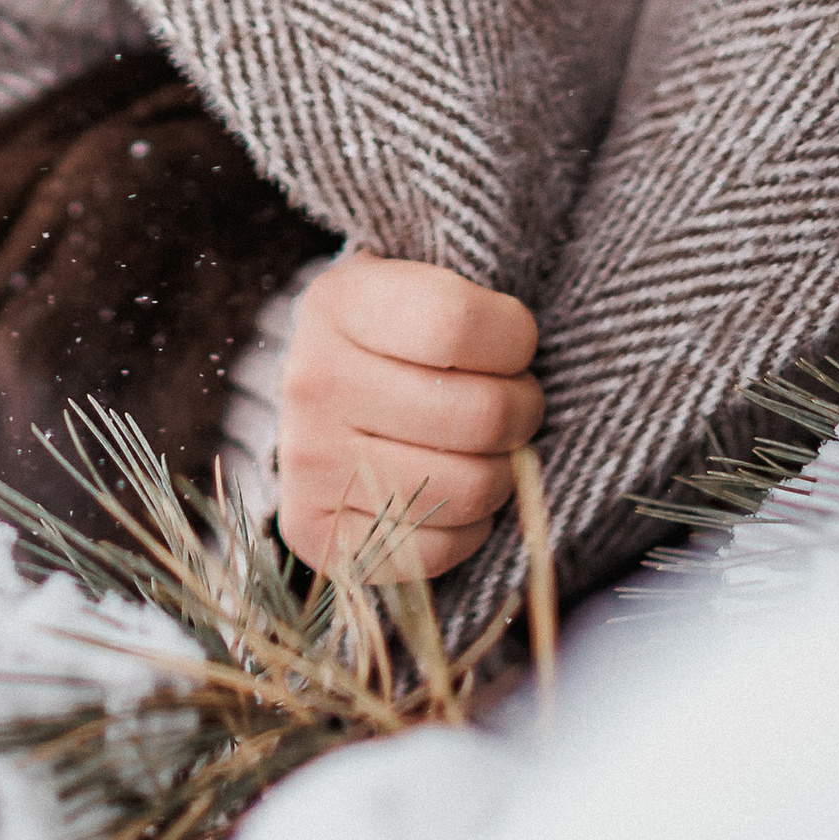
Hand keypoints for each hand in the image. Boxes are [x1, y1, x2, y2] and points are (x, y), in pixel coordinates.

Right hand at [274, 254, 541, 580]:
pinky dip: (467, 530)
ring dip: (504, 474)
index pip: (458, 323)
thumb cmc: (394, 337)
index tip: (517, 343)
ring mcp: (309, 463)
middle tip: (518, 404)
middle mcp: (314, 381)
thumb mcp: (420, 287)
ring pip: (468, 490)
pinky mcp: (315, 534)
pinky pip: (436, 552)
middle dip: (524, 412)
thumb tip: (529, 373)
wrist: (317, 395)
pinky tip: (454, 493)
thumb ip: (474, 313)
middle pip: (479, 415)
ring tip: (489, 450)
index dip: (515, 337)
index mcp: (340, 302)